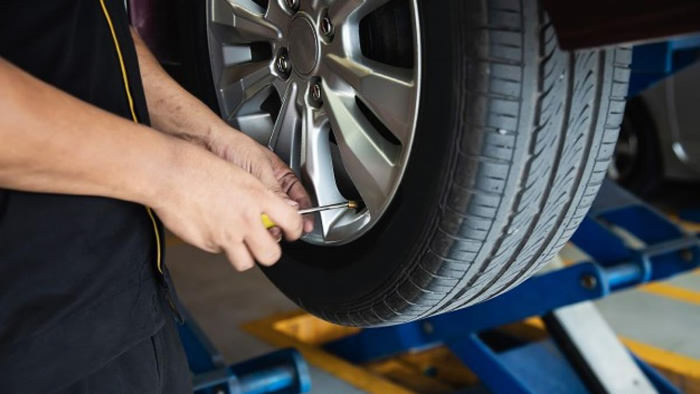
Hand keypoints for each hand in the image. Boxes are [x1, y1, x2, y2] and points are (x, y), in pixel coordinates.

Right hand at [153, 142, 302, 270]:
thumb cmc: (199, 166)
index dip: (296, 230)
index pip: (291, 221)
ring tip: (239, 241)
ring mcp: (226, 235)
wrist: (168, 173)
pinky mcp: (207, 244)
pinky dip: (219, 245)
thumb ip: (261, 195)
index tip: (294, 232)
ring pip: (245, 262)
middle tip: (266, 245)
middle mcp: (245, 220)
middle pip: (271, 255)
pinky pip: (219, 252)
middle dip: (270, 253)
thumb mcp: (241, 175)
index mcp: (258, 197)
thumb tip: (274, 208)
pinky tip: (212, 227)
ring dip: (245, 255)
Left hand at [208, 127, 313, 233]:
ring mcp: (253, 196)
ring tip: (265, 227)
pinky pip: (250, 217)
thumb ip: (275, 190)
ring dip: (267, 224)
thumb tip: (290, 209)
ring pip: (267, 216)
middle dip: (283, 222)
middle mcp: (269, 186)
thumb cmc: (233, 145)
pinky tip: (249, 224)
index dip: (304, 212)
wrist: (206, 143)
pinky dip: (251, 222)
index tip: (305, 226)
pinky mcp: (238, 203)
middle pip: (284, 211)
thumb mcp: (259, 168)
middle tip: (281, 229)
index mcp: (281, 174)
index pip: (299, 197)